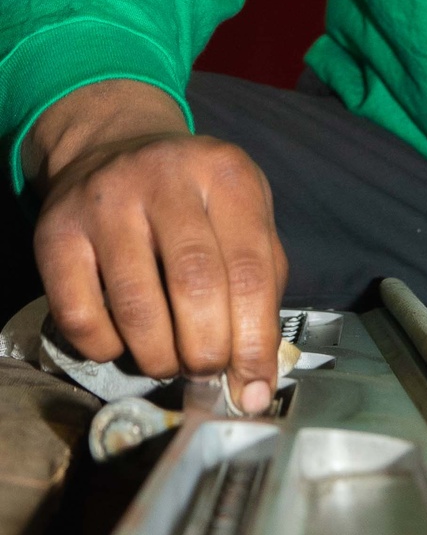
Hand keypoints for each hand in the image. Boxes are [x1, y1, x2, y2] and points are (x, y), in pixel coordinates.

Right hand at [27, 81, 287, 413]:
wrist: (114, 148)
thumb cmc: (193, 198)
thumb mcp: (242, 214)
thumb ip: (262, 283)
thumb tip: (257, 374)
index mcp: (226, 173)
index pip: (251, 270)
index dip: (255, 341)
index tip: (254, 386)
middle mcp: (165, 178)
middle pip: (196, 286)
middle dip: (207, 351)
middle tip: (207, 372)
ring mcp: (106, 202)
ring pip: (137, 307)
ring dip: (159, 357)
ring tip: (170, 362)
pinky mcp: (56, 232)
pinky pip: (81, 316)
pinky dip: (107, 348)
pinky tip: (122, 342)